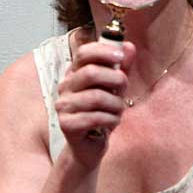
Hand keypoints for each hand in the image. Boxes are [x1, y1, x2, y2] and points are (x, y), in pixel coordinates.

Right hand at [55, 40, 134, 168]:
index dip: (103, 51)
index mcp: (74, 73)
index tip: (121, 55)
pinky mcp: (67, 124)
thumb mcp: (115, 88)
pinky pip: (95, 117)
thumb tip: (129, 46)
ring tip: (118, 110)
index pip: (84, 53)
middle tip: (124, 89)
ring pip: (96, 97)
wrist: (90, 146)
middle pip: (90, 73)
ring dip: (116, 104)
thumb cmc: (101, 113)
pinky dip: (111, 119)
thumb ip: (121, 67)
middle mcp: (65, 86)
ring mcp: (63, 105)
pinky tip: (112, 122)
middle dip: (115, 80)